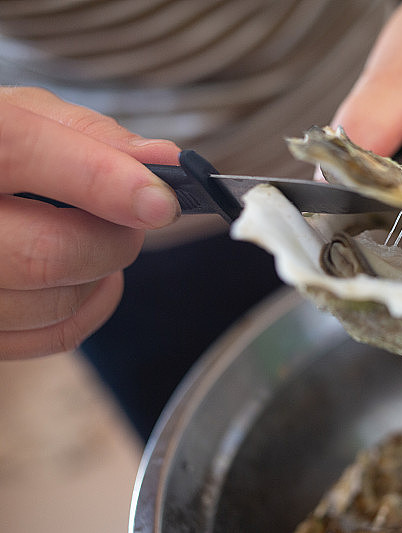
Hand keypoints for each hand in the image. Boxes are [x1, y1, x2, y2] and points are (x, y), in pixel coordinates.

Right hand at [0, 87, 180, 358]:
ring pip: (51, 303)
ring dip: (102, 274)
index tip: (161, 200)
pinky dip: (88, 308)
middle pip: (46, 252)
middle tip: (137, 216)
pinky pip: (47, 337)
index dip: (100, 179)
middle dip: (115, 240)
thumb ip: (88, 134)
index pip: (19, 152)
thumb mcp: (18, 116)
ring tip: (96, 238)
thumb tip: (163, 159)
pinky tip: (87, 277)